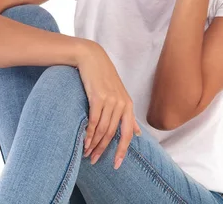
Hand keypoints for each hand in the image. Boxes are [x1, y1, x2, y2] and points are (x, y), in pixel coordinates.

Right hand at [77, 42, 141, 169]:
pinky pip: (94, 120)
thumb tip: (137, 133)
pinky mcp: (98, 97)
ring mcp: (110, 100)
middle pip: (112, 134)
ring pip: (103, 129)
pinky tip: (84, 142)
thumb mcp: (120, 95)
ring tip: (87, 153)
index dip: (122, 151)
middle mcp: (121, 104)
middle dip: (103, 150)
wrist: (92, 58)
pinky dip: (88, 133)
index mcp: (128, 105)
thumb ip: (128, 115)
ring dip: (94, 144)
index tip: (116, 164)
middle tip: (94, 160)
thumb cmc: (105, 77)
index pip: (127, 134)